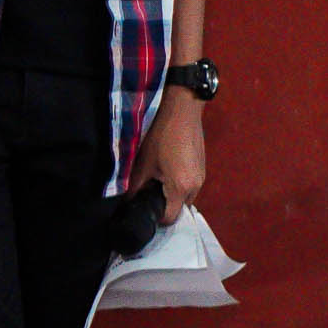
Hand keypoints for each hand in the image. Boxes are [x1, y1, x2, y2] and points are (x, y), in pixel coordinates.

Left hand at [128, 90, 208, 222]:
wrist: (182, 109)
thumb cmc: (160, 136)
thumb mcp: (142, 164)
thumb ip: (134, 187)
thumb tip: (126, 203)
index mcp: (182, 188)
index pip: (169, 218)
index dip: (153, 217)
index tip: (140, 210)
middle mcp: (196, 186)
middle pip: (178, 208)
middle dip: (161, 204)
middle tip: (144, 193)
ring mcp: (202, 176)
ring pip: (184, 196)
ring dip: (169, 193)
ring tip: (153, 179)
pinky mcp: (202, 167)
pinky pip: (189, 184)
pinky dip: (177, 183)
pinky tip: (164, 169)